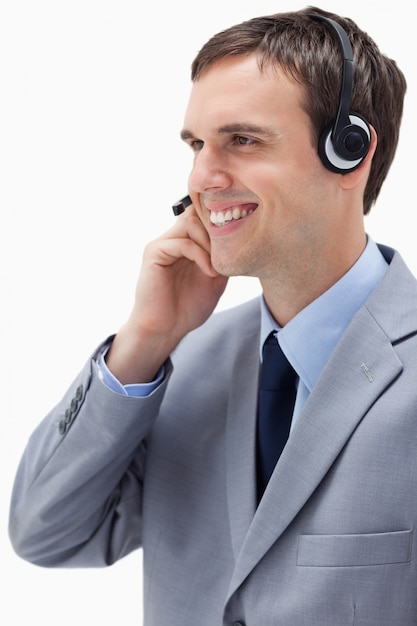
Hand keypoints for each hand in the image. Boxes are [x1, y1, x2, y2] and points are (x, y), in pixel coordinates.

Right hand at [106, 204, 227, 382]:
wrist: (166, 329)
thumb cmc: (188, 308)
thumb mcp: (216, 279)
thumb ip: (223, 258)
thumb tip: (241, 240)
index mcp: (186, 243)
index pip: (203, 216)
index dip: (221, 222)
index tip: (239, 238)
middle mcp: (173, 239)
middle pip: (197, 213)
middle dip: (217, 230)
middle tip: (229, 252)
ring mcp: (163, 244)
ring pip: (191, 222)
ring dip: (210, 242)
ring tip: (218, 265)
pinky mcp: (154, 252)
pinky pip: (182, 243)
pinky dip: (201, 255)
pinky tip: (210, 272)